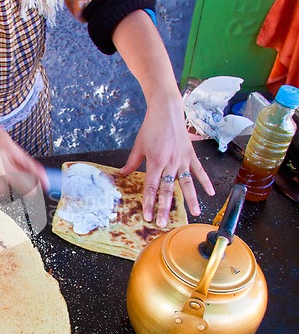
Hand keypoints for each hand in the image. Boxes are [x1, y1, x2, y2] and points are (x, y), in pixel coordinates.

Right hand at [0, 115, 48, 199]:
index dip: (40, 177)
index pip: (29, 165)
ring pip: (5, 190)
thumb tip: (28, 166)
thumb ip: (15, 151)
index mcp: (7, 146)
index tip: (47, 185)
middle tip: (33, 191)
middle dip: (30, 188)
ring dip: (6, 186)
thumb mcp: (0, 134)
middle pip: (21, 183)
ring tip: (1, 176)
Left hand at [120, 95, 214, 227]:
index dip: (149, 203)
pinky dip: (205, 182)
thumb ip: (132, 163)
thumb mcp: (138, 146)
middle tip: (164, 222)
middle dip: (165, 208)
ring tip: (194, 213)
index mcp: (156, 162)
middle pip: (168, 190)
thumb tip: (122, 174)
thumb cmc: (151, 127)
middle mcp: (170, 163)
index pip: (151, 187)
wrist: (167, 111)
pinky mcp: (191, 155)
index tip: (148, 216)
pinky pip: (199, 171)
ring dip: (191, 199)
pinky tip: (211, 193)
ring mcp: (182, 160)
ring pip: (187, 183)